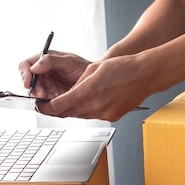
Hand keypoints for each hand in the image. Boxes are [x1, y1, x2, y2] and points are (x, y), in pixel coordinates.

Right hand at [18, 51, 90, 98]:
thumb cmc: (84, 68)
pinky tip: (54, 103)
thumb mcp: (68, 61)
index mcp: (44, 61)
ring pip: (35, 94)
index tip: (27, 83)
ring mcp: (48, 86)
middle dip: (33, 89)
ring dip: (39, 98)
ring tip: (49, 99)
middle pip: (29, 82)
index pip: (26, 66)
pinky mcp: (53, 97)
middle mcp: (44, 73)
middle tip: (41, 95)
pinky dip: (47, 105)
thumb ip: (50, 61)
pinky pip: (45, 103)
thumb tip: (34, 67)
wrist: (97, 82)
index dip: (25, 74)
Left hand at [34, 53, 156, 121]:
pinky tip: (89, 102)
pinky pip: (93, 116)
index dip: (46, 107)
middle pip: (67, 113)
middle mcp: (95, 105)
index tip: (40, 105)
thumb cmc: (122, 67)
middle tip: (48, 106)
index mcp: (87, 91)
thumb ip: (77, 83)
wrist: (145, 75)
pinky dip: (87, 111)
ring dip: (72, 110)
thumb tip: (68, 92)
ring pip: (80, 115)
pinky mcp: (112, 116)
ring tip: (67, 103)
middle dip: (56, 110)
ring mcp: (104, 113)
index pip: (58, 105)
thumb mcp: (93, 69)